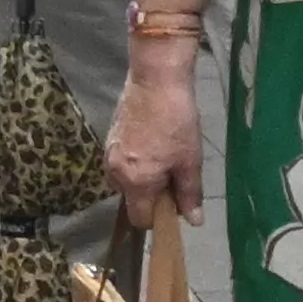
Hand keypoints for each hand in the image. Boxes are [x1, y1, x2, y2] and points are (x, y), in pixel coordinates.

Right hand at [105, 47, 205, 225]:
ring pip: (125, 180)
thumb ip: (189, 194)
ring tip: (162, 156)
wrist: (155, 79)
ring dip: (141, 178)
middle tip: (171, 174)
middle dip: (149, 196)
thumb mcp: (189, 161)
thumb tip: (194, 222)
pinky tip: (152, 142)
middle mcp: (116, 173)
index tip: (174, 202)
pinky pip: (121, 163)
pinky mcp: (109, 138)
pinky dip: (135, 161)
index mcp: (136, 183)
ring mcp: (109, 154)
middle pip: (131, 200)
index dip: (158, 218)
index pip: (140, 219)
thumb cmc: (176, 122)